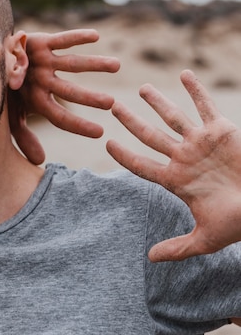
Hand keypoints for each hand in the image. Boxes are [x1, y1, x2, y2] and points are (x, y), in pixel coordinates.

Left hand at [9, 29, 119, 163]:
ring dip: (94, 64)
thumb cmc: (9, 93)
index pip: (59, 117)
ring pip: (71, 63)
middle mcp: (40, 82)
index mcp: (35, 101)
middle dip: (89, 98)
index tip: (100, 133)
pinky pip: (61, 39)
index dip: (78, 126)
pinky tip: (95, 36)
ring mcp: (42, 62)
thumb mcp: (12, 116)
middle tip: (111, 103)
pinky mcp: (41, 42)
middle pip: (68, 91)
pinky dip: (77, 37)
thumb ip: (24, 137)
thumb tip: (38, 163)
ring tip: (117, 65)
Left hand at [106, 70, 240, 261]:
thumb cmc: (237, 224)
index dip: (124, 155)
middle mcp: (184, 158)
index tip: (107, 144)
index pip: (142, 165)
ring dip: (157, 102)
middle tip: (112, 106)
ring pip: (173, 117)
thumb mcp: (204, 239)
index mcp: (175, 181)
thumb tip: (150, 259)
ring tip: (140, 89)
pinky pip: (205, 106)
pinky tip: (183, 75)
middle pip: (149, 135)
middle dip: (130, 121)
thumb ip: (177, 248)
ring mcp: (201, 143)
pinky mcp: (222, 131)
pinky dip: (195, 90)